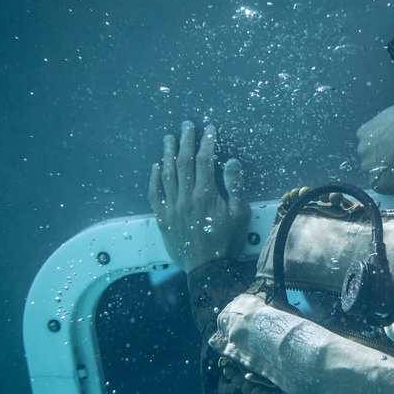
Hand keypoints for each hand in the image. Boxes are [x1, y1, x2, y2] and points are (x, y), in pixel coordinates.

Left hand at [148, 122, 250, 273]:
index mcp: (206, 195)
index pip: (204, 160)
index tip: (209, 129)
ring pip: (167, 174)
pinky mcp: (163, 218)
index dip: (207, 142)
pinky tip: (155, 166)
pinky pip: (154, 194)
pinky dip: (154, 178)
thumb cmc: (227, 241)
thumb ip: (235, 186)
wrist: (208, 268)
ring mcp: (172, 207)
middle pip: (183, 162)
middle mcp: (186, 197)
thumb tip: (231, 162)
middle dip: (186, 140)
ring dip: (168, 153)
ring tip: (169, 138)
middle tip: (186, 125)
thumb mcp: (240, 214)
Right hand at [356, 105, 393, 198]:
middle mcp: (365, 168)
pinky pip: (366, 136)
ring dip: (379, 149)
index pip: (384, 185)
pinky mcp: (362, 132)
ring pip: (370, 152)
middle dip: (385, 165)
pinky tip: (388, 131)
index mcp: (378, 185)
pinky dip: (375, 135)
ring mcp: (362, 149)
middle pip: (374, 170)